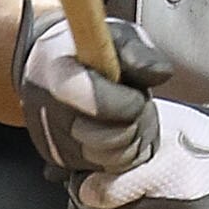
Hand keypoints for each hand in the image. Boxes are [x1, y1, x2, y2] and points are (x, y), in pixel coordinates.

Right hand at [11, 1, 171, 178]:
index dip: (129, 101)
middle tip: (132, 102)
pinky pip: (109, 171)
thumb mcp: (116, 36)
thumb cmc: (87, 51)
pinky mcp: (62, 164)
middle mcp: (50, 116)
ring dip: (133, 140)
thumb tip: (159, 72)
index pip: (102, 106)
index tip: (130, 87)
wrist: (48, 67)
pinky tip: (116, 131)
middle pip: (115, 140)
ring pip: (116, 160)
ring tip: (125, 116)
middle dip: (136, 122)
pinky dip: (122, 155)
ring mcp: (55, 145)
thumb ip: (138, 51)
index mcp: (58, 76)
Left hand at [71, 99, 208, 208]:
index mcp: (165, 175)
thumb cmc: (195, 139)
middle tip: (82, 193)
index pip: (103, 196)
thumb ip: (114, 139)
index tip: (80, 180)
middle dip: (86, 207)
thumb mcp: (156, 125)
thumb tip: (66, 158)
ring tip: (99, 207)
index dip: (83, 188)